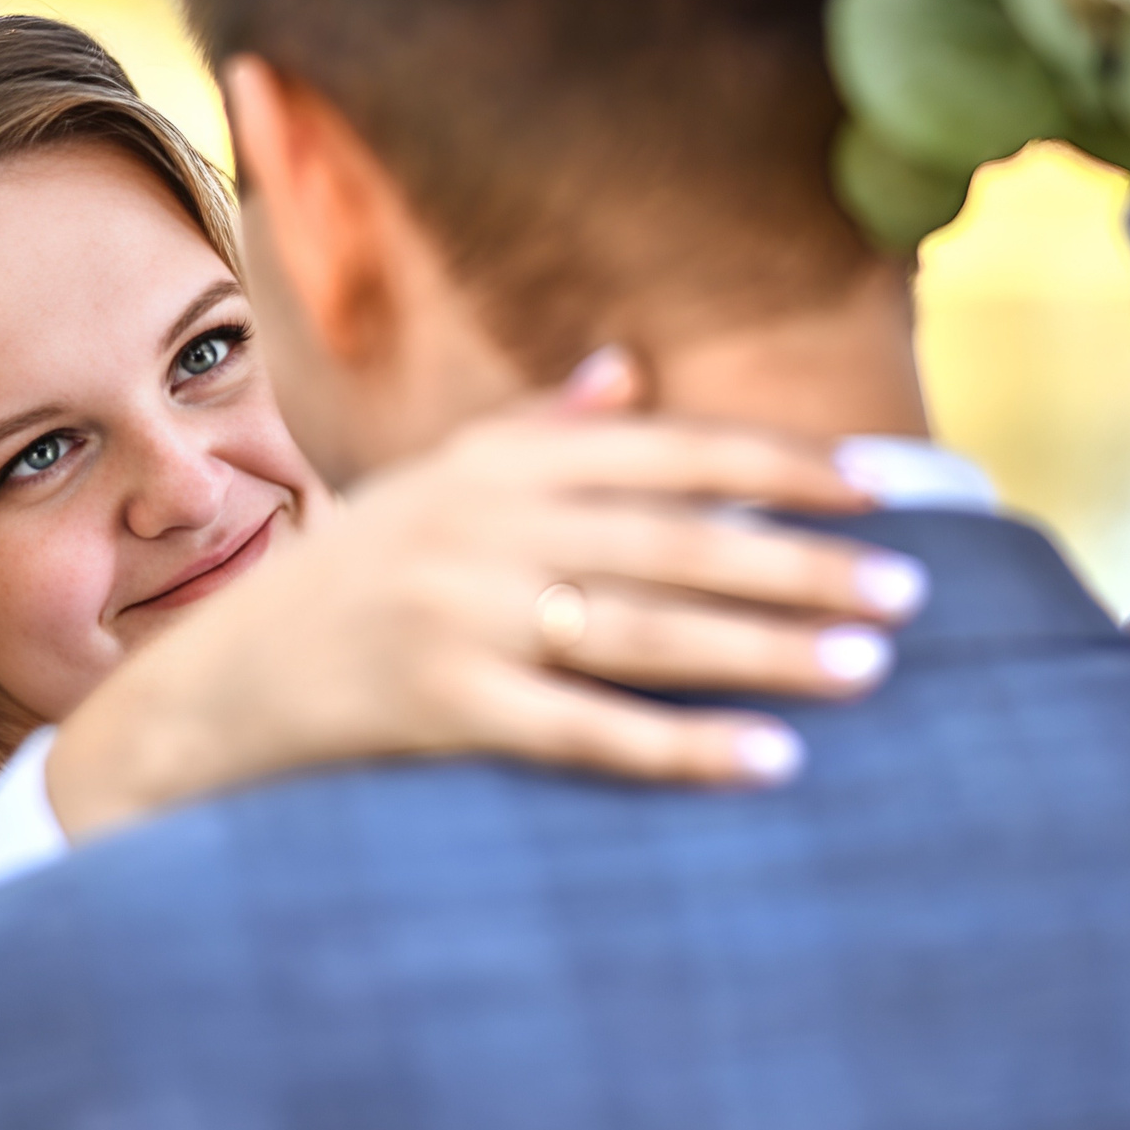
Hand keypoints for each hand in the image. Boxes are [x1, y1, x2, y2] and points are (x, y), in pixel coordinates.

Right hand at [45, 349, 925, 839]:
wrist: (218, 690)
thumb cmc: (346, 583)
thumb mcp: (431, 485)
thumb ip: (537, 429)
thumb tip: (628, 369)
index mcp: (495, 462)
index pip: (664, 452)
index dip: (777, 466)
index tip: (878, 486)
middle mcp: (484, 525)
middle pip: (675, 540)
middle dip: (801, 563)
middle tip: (911, 588)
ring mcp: (462, 615)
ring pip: (647, 629)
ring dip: (767, 647)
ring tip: (870, 665)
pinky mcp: (445, 705)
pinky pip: (589, 728)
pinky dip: (686, 744)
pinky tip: (771, 761)